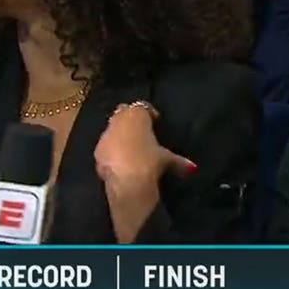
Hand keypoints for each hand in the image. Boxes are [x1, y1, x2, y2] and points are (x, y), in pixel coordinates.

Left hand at [94, 102, 196, 242]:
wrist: (126, 180)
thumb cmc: (149, 161)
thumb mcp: (166, 159)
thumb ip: (178, 160)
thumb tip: (191, 167)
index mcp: (137, 114)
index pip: (143, 107)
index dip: (149, 114)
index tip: (154, 121)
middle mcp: (119, 119)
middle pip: (123, 113)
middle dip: (130, 120)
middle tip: (140, 131)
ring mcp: (106, 134)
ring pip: (112, 129)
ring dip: (119, 135)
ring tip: (130, 147)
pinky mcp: (97, 151)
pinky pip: (106, 146)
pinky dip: (112, 150)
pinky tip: (119, 160)